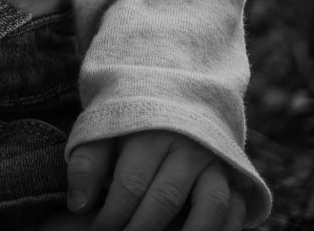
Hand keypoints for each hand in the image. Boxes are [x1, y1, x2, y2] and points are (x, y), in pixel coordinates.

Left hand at [67, 130, 246, 230]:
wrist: (170, 96)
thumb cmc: (129, 124)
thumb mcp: (101, 132)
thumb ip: (87, 164)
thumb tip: (78, 205)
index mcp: (150, 132)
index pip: (130, 184)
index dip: (112, 214)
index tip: (98, 230)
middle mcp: (187, 145)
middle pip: (166, 198)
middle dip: (141, 228)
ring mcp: (215, 161)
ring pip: (209, 206)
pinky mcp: (233, 174)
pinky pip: (235, 209)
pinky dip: (224, 230)